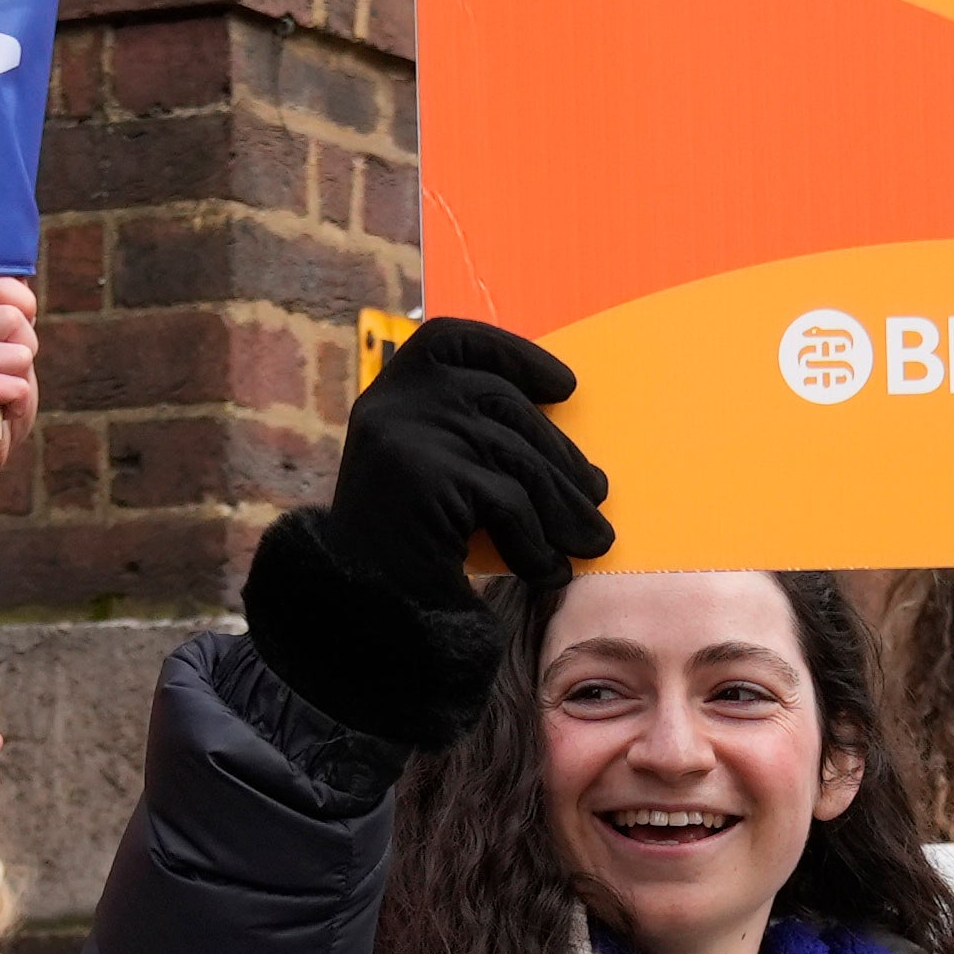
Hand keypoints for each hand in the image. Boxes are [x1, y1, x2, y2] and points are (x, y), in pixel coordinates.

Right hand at [0, 279, 39, 528]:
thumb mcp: (12, 354)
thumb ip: (16, 318)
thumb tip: (22, 281)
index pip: (0, 282)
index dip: (23, 305)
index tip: (16, 337)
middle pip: (15, 316)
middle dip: (26, 350)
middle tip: (5, 377)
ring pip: (20, 352)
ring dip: (21, 379)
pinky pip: (18, 385)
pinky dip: (17, 403)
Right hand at [316, 317, 612, 601]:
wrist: (356, 612)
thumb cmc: (401, 550)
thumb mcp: (429, 474)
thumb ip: (469, 440)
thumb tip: (565, 449)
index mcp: (387, 392)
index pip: (454, 340)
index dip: (513, 354)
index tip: (564, 386)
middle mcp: (392, 402)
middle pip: (502, 404)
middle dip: (560, 454)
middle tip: (597, 495)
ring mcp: (407, 435)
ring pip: (515, 457)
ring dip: (563, 506)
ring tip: (591, 541)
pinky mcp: (428, 477)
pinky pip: (508, 502)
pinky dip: (537, 543)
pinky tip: (549, 572)